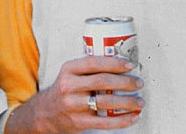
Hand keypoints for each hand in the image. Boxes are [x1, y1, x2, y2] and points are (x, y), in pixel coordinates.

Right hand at [5, 56, 142, 133]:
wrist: (46, 112)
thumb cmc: (65, 90)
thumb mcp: (70, 74)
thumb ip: (89, 68)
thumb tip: (121, 63)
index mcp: (68, 70)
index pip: (93, 63)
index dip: (114, 63)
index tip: (129, 65)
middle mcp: (69, 86)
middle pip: (102, 82)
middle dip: (125, 82)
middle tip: (138, 83)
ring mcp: (73, 105)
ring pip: (105, 102)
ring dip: (127, 102)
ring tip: (139, 101)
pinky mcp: (79, 122)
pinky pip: (105, 122)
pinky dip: (122, 120)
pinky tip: (133, 116)